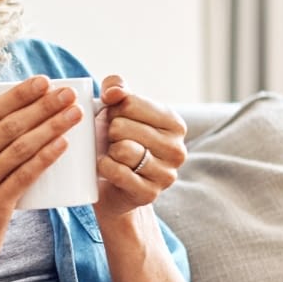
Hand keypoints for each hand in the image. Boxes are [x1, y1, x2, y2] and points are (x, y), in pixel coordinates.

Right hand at [0, 76, 82, 281]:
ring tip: (74, 115)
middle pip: (8, 127)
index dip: (20, 94)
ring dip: (51, 127)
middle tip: (68, 93)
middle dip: (42, 106)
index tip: (45, 81)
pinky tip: (63, 144)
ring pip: (20, 148)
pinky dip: (45, 157)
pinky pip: (24, 176)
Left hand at [92, 75, 186, 222]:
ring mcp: (166, 174)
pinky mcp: (149, 194)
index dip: (112, 109)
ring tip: (112, 154)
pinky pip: (117, 172)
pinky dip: (105, 168)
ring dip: (108, 150)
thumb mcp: (118, 108)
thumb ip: (116, 88)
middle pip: (122, 126)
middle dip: (109, 132)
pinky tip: (107, 168)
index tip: (116, 120)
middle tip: (112, 141)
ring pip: (122, 149)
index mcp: (175, 124)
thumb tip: (113, 92)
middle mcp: (177, 149)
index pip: (130, 102)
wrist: (113, 184)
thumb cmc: (117, 140)